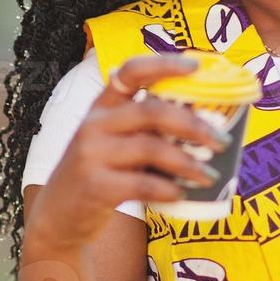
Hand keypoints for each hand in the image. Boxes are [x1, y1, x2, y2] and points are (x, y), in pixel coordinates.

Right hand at [23, 53, 232, 255]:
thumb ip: (143, 130)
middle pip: (152, 111)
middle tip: (222, 139)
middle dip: (193, 124)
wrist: (57, 217)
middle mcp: (94, 124)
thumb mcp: (110, 142)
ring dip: (188, 162)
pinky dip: (168, 189)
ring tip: (211, 176)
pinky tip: (182, 195)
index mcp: (101, 107)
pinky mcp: (95, 187)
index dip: (164, 64)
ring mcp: (92, 155)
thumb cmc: (98, 175)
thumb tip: (206, 127)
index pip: (131, 72)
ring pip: (151, 148)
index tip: (196, 66)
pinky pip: (142, 184)